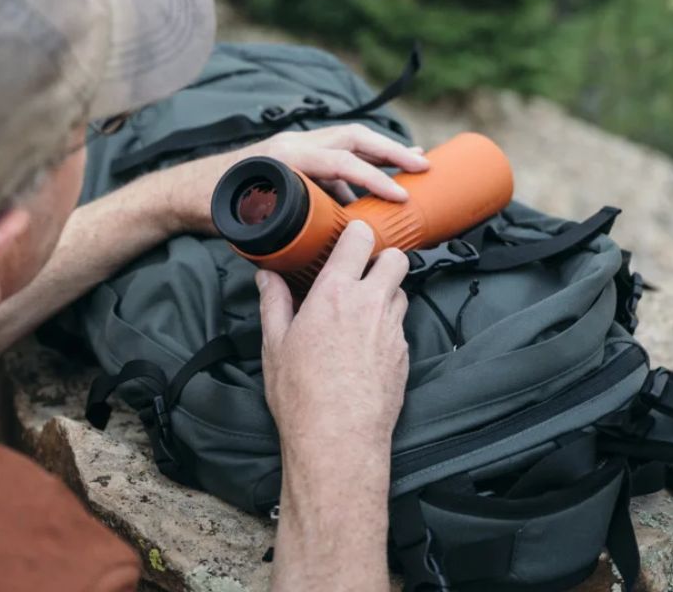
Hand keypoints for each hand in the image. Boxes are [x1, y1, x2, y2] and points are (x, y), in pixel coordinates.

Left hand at [165, 124, 428, 232]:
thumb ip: (285, 224)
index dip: (374, 178)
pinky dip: (355, 171)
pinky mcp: (293, 157)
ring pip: (346, 144)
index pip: (341, 160)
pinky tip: (368, 190)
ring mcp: (294, 146)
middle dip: (391, 150)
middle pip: (354, 138)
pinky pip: (332, 159)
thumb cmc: (212, 204)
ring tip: (409, 168)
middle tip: (423, 165)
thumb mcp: (248, 216)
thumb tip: (327, 241)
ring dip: (379, 155)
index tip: (401, 194)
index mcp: (286, 155)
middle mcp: (294, 143)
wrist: (184, 190)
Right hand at [258, 219, 409, 452]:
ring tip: (362, 311)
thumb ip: (274, 302)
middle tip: (361, 274)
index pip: (361, 239)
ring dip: (387, 293)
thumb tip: (267, 276)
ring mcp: (392, 329)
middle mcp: (370, 304)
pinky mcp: (405, 354)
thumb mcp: (275, 343)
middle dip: (382, 259)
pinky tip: (366, 345)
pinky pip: (401, 326)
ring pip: (401, 292)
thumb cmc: (301, 393)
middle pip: (396, 259)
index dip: (357, 232)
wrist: (338, 440)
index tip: (349, 238)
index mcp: (335, 293)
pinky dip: (387, 326)